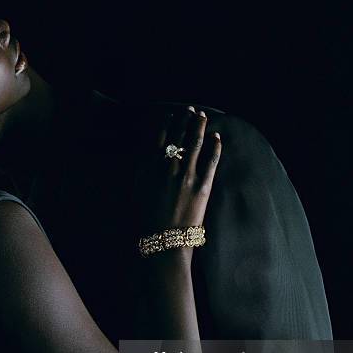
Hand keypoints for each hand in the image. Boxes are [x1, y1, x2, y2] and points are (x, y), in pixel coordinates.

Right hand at [136, 105, 221, 236]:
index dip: (166, 122)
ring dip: (199, 126)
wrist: (161, 243)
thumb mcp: (135, 193)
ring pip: (195, 141)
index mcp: (148, 166)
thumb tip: (145, 158)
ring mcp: (186, 174)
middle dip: (184, 119)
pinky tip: (218, 137)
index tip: (170, 114)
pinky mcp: (203, 185)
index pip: (158, 136)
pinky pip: (211, 159)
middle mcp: (167, 165)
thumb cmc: (143, 223)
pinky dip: (215, 146)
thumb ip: (141, 173)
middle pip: (177, 134)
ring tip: (202, 116)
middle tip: (190, 109)